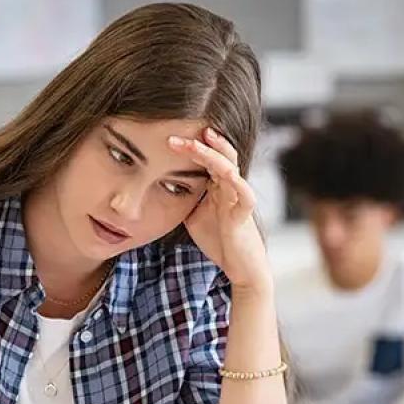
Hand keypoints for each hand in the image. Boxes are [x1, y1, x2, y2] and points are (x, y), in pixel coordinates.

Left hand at [168, 128, 270, 291]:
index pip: (206, 158)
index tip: (167, 140)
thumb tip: (158, 187)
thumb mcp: (192, 215)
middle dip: (198, 144)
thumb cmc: (219, 239)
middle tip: (175, 137)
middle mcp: (230, 186)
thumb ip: (183, 199)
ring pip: (230, 168)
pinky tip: (228, 173)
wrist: (239, 266)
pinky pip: (245, 195)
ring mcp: (238, 198)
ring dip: (213, 155)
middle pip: (218, 156)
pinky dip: (238, 183)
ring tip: (198, 143)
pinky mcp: (244, 215)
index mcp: (218, 185)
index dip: (189, 148)